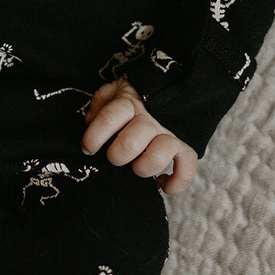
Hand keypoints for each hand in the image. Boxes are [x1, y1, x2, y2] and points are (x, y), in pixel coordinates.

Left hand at [83, 78, 197, 193]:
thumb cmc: (135, 99)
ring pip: (159, 155)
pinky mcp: (185, 148)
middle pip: (131, 142)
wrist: (172, 91)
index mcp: (130, 104)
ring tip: (136, 168)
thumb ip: (100, 102)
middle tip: (113, 157)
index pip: (110, 117)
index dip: (95, 136)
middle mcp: (150, 120)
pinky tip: (162, 184)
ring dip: (143, 167)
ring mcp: (169, 134)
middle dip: (117, 155)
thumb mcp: (115, 90)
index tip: (88, 148)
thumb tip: (90, 121)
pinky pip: (187, 167)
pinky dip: (177, 181)